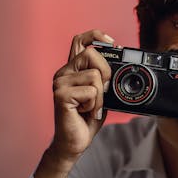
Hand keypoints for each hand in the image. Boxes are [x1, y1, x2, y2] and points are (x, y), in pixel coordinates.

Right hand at [35, 30, 113, 177]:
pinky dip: (95, 105)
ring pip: (94, 75)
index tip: (110, 41)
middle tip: (104, 92)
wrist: (74, 142)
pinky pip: (91, 92)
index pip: (79, 41)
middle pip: (91, 53)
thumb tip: (117, 64)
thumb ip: (104, 78)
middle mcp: (63, 73)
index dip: (95, 35)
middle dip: (106, 72)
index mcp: (72, 70)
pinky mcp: (61, 95)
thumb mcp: (101, 94)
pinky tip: (86, 113)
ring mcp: (60, 83)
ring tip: (91, 108)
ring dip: (100, 96)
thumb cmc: (86, 119)